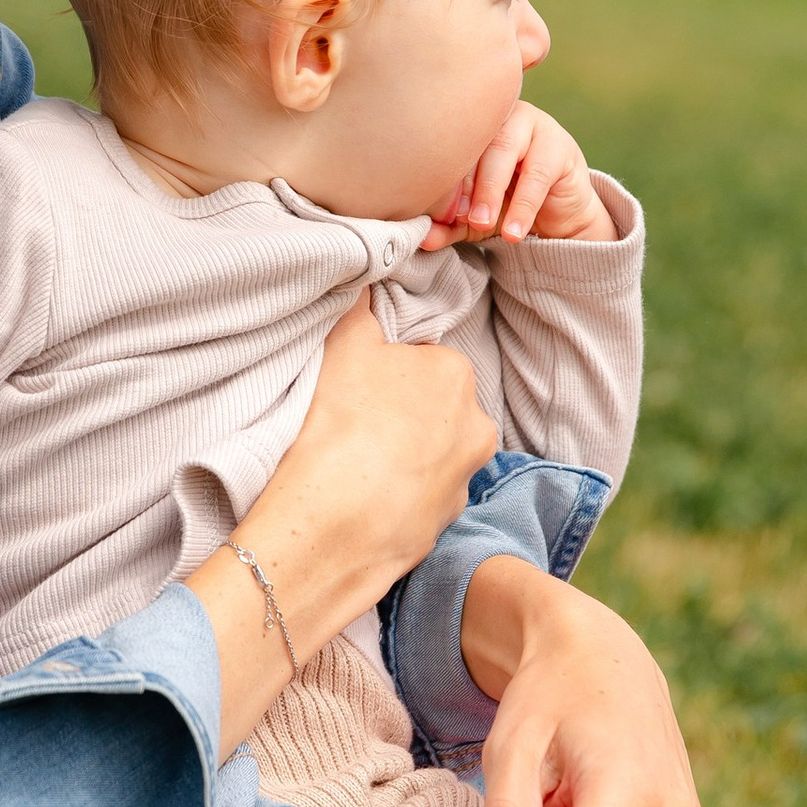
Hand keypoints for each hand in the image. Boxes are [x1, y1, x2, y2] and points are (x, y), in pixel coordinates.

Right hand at [191, 306, 496, 756]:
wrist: (330, 528)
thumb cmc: (336, 425)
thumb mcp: (342, 344)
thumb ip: (360, 306)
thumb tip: (366, 278)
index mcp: (456, 374)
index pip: (420, 361)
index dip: (383, 373)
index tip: (353, 388)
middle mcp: (476, 427)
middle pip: (431, 410)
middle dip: (399, 415)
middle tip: (349, 425)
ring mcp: (463, 482)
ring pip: (428, 457)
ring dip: (399, 457)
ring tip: (351, 465)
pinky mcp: (444, 528)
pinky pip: (417, 500)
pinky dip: (395, 497)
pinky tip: (358, 498)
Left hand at [420, 105, 614, 251]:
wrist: (558, 219)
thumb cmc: (508, 206)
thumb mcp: (473, 221)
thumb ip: (448, 225)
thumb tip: (422, 237)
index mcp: (471, 126)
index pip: (450, 142)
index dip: (441, 176)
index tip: (437, 212)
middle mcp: (499, 117)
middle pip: (475, 141)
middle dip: (465, 183)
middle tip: (462, 218)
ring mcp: (532, 125)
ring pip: (504, 150)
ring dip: (490, 189)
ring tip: (483, 223)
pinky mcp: (559, 146)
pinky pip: (538, 174)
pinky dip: (522, 205)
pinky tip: (513, 231)